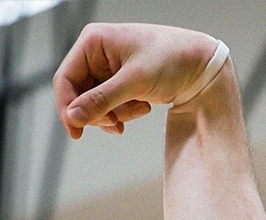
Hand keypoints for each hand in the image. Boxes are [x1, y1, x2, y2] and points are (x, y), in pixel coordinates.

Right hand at [53, 22, 221, 138]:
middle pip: (80, 95)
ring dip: (118, 114)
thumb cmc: (170, 60)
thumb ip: (101, 100)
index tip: (76, 132)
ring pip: (97, 105)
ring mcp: (109, 69)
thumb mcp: (133, 82)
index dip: (67, 107)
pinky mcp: (122, 83)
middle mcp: (97, 53)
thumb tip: (74, 117)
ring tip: (141, 107)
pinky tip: (145, 106)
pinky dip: (126, 113)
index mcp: (93, 42)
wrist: (200, 65)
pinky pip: (112, 106)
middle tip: (118, 124)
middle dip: (101, 113)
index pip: (65, 78)